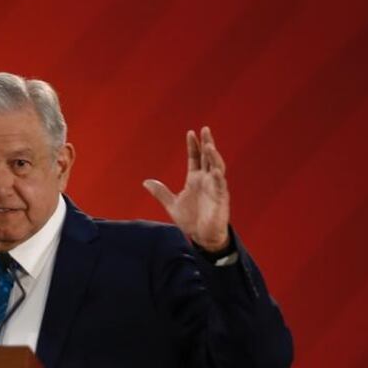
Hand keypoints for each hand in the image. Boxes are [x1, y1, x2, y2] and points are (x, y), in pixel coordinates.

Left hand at [143, 126, 230, 251]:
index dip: (193, 146)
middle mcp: (206, 180)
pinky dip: (219, 179)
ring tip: (209, 145)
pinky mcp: (221, 199)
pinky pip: (221, 187)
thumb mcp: (172, 204)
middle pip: (208, 158)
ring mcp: (215, 188)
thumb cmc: (191, 220)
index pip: (195, 158)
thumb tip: (146, 182)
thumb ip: (161, 192)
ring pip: (217, 168)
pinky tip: (216, 172)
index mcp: (195, 179)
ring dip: (214, 157)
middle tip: (205, 129)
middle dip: (207, 144)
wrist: (202, 237)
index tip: (190, 133)